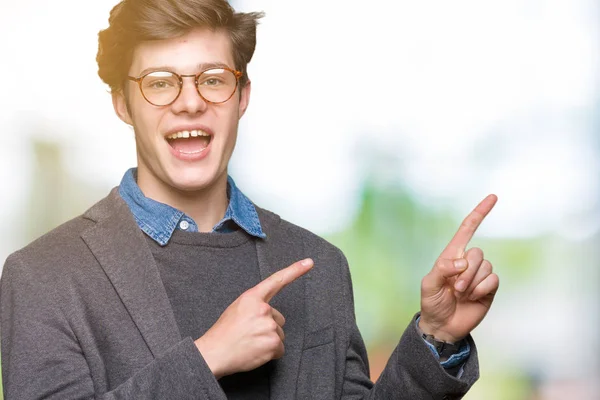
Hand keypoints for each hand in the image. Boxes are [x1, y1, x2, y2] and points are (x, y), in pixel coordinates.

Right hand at [195, 258, 313, 378]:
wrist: (214, 353)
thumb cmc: (223, 333)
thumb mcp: (237, 309)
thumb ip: (255, 306)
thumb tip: (268, 314)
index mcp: (252, 297)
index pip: (277, 280)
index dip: (295, 270)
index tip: (309, 263)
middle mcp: (263, 309)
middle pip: (279, 319)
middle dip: (268, 327)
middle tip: (250, 334)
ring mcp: (269, 326)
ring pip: (279, 335)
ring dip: (268, 341)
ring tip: (250, 343)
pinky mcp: (273, 343)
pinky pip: (280, 349)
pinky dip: (270, 353)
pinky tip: (255, 352)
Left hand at [419, 194, 498, 343]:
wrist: (443, 325)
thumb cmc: (432, 302)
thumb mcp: (428, 285)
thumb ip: (442, 269)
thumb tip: (462, 261)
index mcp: (452, 255)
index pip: (468, 229)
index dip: (480, 212)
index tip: (493, 197)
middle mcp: (468, 262)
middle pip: (478, 253)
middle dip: (466, 273)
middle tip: (454, 289)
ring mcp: (480, 275)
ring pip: (486, 267)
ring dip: (472, 283)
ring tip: (461, 295)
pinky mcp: (489, 288)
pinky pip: (493, 280)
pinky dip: (482, 289)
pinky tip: (473, 298)